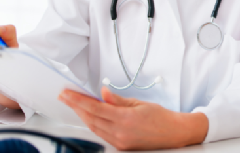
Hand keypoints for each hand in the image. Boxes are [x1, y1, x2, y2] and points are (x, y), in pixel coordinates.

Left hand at [59, 87, 208, 150]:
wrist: (174, 132)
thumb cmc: (161, 117)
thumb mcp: (139, 103)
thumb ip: (118, 100)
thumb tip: (103, 94)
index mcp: (125, 119)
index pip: (95, 108)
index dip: (78, 100)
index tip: (67, 94)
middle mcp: (120, 132)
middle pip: (90, 118)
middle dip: (76, 107)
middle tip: (65, 97)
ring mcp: (119, 141)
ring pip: (94, 127)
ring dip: (82, 115)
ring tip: (74, 104)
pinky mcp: (121, 146)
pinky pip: (101, 133)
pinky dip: (93, 123)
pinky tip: (89, 116)